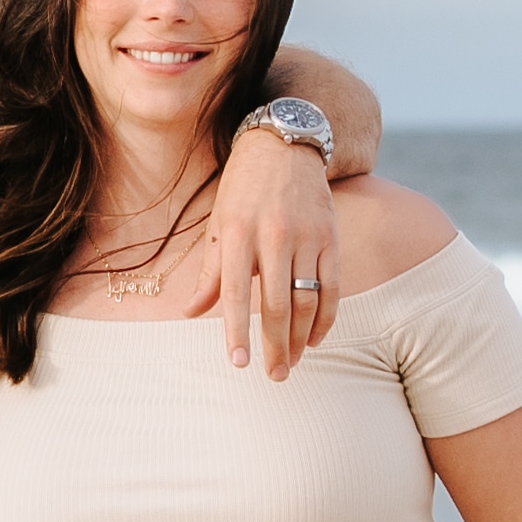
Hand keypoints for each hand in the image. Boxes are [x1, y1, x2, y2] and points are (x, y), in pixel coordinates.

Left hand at [214, 128, 339, 377]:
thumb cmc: (242, 188)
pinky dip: (326, 317)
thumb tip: (190, 313)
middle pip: (275, 305)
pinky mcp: (330, 236)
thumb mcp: (218, 223)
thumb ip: (210, 273)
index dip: (236, 331)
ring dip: (300, 338)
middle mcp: (272, 235)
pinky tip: (315, 338)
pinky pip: (332, 287)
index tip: (239, 363)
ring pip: (306, 300)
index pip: (234, 293)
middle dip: (275, 346)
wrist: (284, 145)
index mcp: (237, 233)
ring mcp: (305, 236)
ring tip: (291, 362)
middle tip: (274, 375)